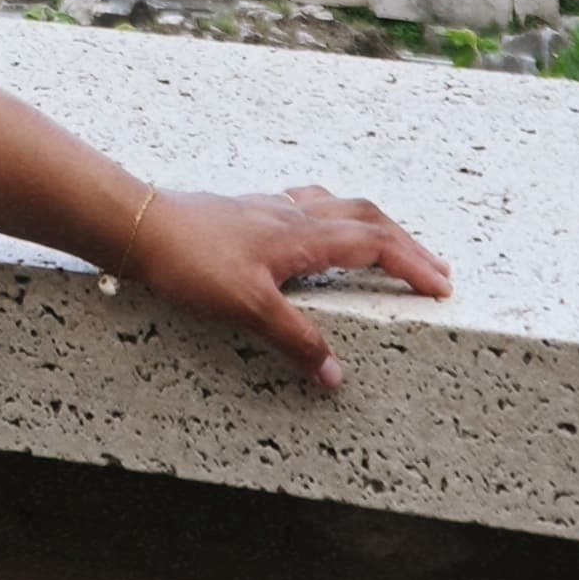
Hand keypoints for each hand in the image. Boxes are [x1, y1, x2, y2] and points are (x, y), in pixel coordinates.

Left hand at [120, 182, 451, 390]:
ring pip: (335, 205)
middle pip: (363, 216)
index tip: (441, 285)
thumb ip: (295, 340)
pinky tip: (317, 230)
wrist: (137, 224)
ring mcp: (267, 208)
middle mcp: (290, 214)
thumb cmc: (189, 260)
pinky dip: (330, 217)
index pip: (372, 243)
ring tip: (388, 244)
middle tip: (433, 267)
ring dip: (370, 224)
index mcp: (300, 236)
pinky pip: (304, 205)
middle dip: (404, 242)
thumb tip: (336, 374)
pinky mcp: (245, 212)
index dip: (411, 263)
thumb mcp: (247, 307)